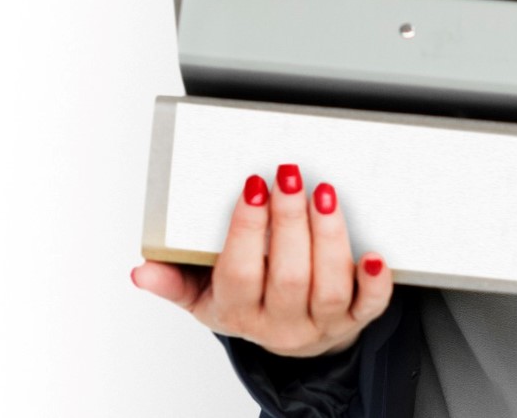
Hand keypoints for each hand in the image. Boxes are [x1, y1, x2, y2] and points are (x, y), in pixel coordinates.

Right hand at [131, 164, 393, 357]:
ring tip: (325, 193)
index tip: (251, 187)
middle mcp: (280, 322)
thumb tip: (141, 272)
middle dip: (289, 222)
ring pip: (328, 285)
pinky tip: (375, 256)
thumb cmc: (248, 304)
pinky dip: (374, 282)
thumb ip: (175, 282)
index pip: (239, 273)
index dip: (246, 230)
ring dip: (329, 236)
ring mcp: (320, 323)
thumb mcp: (204, 297)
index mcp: (238, 311)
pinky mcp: (354, 320)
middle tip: (289, 176)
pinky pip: (369, 307)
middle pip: (287, 276)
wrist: (293, 339)